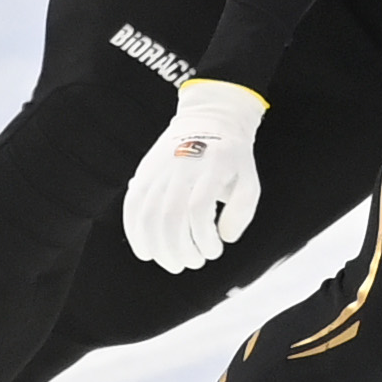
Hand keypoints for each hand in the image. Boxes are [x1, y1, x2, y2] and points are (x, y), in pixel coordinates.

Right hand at [122, 80, 268, 272]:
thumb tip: (225, 238)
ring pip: (148, 215)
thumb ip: (242, 210)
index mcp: (210, 166)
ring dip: (158, 247)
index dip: (204, 238)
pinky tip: (146, 253)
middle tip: (194, 263)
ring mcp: (159, 169)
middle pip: (170, 216)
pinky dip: (135, 233)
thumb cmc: (232, 158)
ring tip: (173, 263)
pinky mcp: (144, 173)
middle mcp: (181, 167)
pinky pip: (132, 206)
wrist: (210, 118)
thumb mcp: (249, 179)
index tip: (214, 251)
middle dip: (180, 248)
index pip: (199, 208)